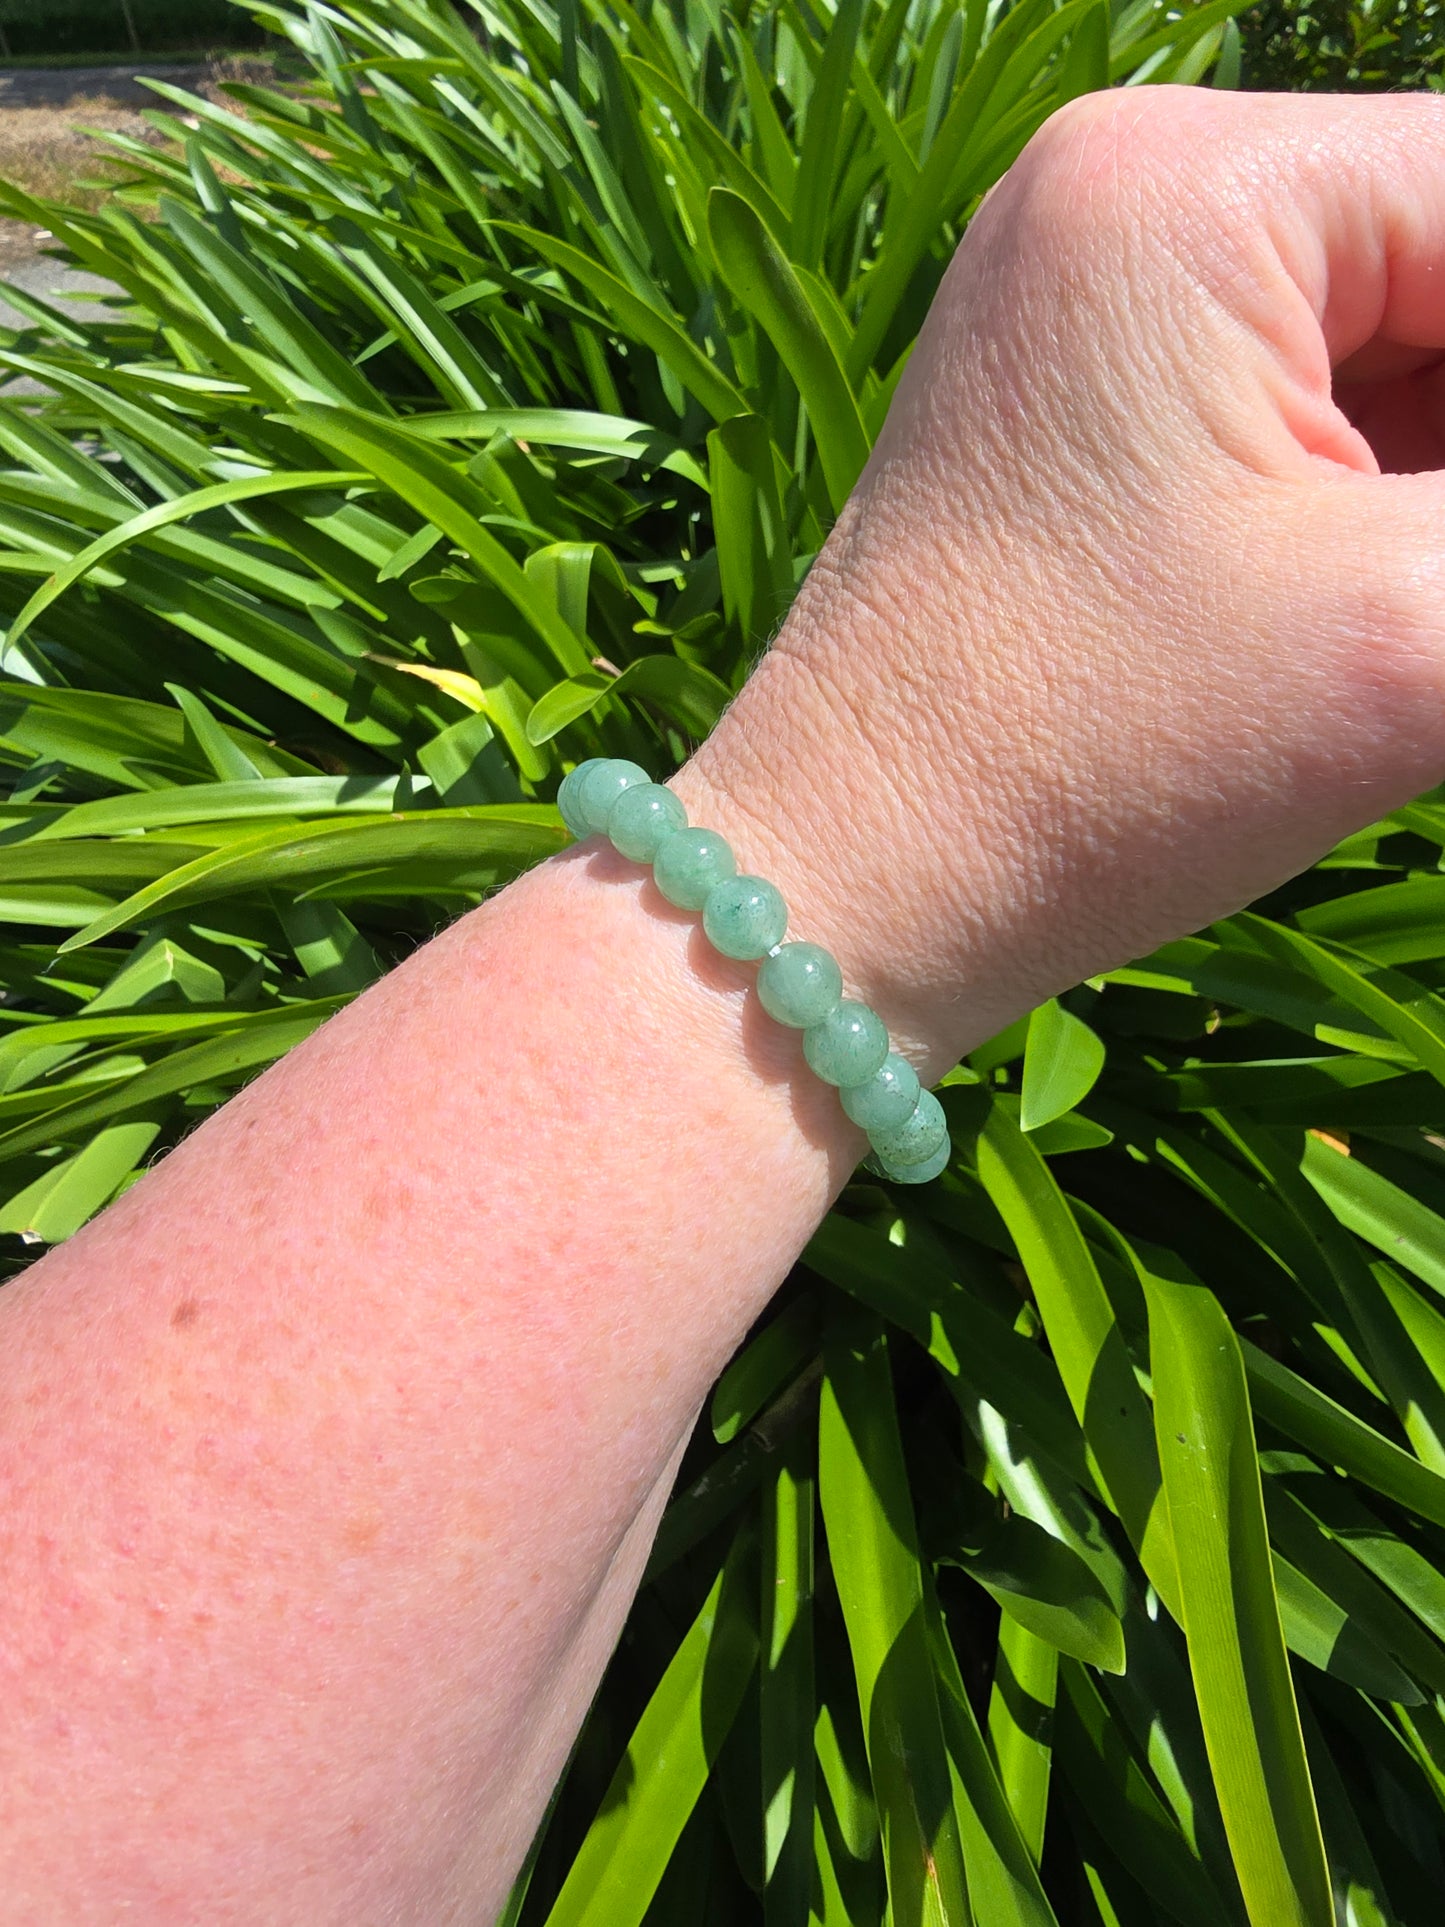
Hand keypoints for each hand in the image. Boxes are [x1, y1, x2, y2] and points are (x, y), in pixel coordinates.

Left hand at [678, 89, 1444, 1078]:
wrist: (851, 891)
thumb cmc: (1086, 768)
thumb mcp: (1412, 637)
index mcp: (1191, 189)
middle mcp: (1125, 203)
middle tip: (1410, 622)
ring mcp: (1094, 311)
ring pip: (1395, 350)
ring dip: (1435, 485)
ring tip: (1375, 634)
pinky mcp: (1087, 416)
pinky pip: (1306, 415)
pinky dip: (1387, 504)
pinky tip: (1376, 614)